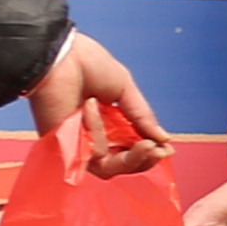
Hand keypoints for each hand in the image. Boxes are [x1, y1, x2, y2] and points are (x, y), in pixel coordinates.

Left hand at [32, 33, 171, 177]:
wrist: (60, 57)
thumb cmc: (87, 65)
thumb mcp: (125, 88)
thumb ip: (143, 117)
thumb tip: (163, 139)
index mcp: (110, 122)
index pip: (133, 148)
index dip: (150, 152)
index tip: (166, 149)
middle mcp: (95, 136)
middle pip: (122, 165)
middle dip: (143, 160)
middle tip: (156, 150)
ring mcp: (79, 144)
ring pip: (109, 168)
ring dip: (129, 156)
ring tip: (141, 142)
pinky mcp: (64, 148)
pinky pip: (89, 154)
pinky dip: (96, 131)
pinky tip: (90, 106)